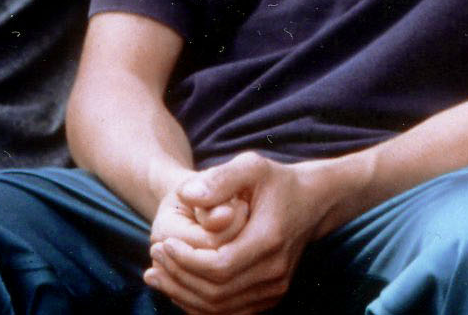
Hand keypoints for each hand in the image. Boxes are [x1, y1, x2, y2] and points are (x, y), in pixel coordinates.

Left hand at [144, 152, 336, 314]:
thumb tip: (187, 195)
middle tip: (153, 258)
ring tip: (156, 274)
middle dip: (178, 277)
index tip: (162, 244)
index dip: (185, 261)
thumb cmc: (277, 181)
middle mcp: (275, 272)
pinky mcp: (271, 296)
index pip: (219, 267)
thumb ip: (220, 179)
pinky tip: (178, 287)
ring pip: (219, 307)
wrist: (313, 202)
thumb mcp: (251, 166)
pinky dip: (200, 305)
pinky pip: (229, 312)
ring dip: (183, 294)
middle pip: (216, 292)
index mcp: (269, 240)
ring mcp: (275, 288)